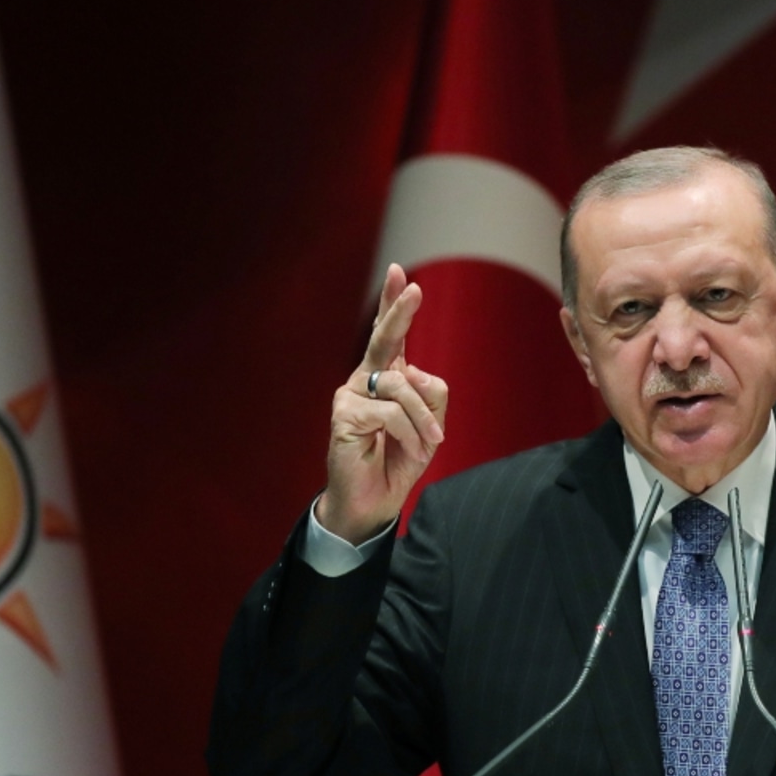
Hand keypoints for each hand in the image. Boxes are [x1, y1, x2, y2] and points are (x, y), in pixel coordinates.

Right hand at [315, 263, 448, 542]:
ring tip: (431, 444)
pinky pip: (390, 412)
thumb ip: (431, 395)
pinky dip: (410, 432)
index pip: (389, 335)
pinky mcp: (343, 416)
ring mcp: (350, 396)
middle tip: (414, 288)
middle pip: (383, 339)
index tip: (400, 273)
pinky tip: (410, 449)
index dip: (392, 303)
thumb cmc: (399, 461)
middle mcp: (365, 380)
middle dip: (399, 312)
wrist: (373, 502)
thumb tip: (414, 373)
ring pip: (400, 386)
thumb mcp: (429, 426)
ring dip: (424, 418)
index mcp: (386, 377)